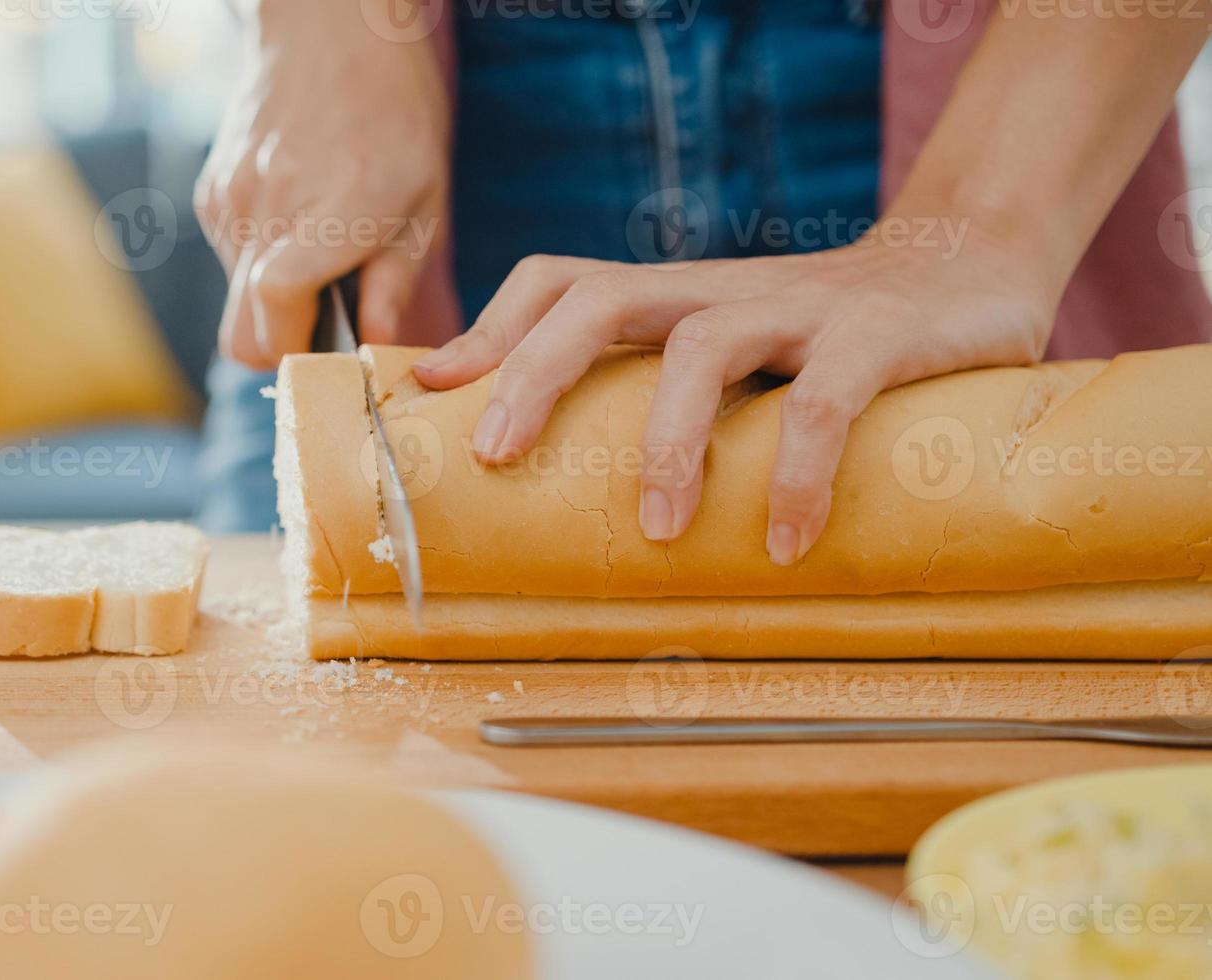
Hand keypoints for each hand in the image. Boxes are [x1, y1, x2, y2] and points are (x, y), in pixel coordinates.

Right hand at [196, 0, 456, 368]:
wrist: (331, 29)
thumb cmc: (393, 114)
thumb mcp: (424, 204)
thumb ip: (394, 285)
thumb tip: (375, 348)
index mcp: (323, 220)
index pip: (274, 320)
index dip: (301, 353)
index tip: (334, 351)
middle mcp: (263, 216)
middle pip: (240, 337)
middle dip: (281, 347)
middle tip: (326, 325)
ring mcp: (229, 204)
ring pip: (234, 301)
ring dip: (272, 302)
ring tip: (320, 254)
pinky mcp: (213, 192)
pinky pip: (229, 259)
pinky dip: (259, 261)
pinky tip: (298, 221)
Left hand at [411, 221, 1060, 565]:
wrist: (978, 261)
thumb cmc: (837, 333)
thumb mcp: (743, 345)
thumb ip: (671, 388)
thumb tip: (584, 484)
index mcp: (681, 295)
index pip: (563, 279)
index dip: (492, 329)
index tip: (434, 391)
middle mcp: (723, 288)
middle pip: (602, 295)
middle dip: (535, 371)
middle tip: (497, 458)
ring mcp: (800, 304)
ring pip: (704, 346)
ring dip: (669, 443)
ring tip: (660, 532)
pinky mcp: (881, 332)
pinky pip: (823, 401)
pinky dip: (795, 473)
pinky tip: (784, 541)